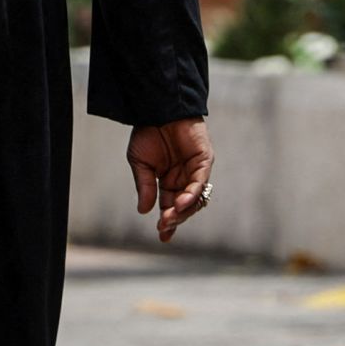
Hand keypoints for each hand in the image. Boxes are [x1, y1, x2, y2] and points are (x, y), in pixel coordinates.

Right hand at [128, 118, 213, 242]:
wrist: (157, 108)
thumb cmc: (147, 132)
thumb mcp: (140, 163)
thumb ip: (144, 187)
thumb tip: (144, 211)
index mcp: (167, 181)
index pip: (170, 207)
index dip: (168, 222)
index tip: (162, 236)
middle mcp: (183, 178)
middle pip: (183, 207)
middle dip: (174, 218)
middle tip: (163, 226)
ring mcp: (195, 170)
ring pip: (195, 198)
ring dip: (183, 210)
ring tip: (170, 217)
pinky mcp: (204, 160)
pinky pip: (201, 182)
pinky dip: (192, 194)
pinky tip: (181, 203)